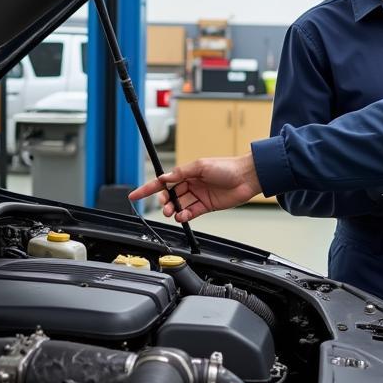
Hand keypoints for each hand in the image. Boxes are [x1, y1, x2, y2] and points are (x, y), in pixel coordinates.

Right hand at [128, 154, 260, 221]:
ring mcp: (199, 195)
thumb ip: (181, 173)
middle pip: (170, 195)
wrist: (247, 177)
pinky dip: (184, 216)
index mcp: (188, 173)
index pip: (164, 181)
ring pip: (179, 205)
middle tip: (164, 205)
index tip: (135, 195)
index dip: (148, 188)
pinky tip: (182, 216)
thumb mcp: (201, 166)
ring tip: (172, 212)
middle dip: (164, 201)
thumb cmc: (227, 166)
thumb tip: (164, 178)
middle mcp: (192, 184)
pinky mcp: (206, 206)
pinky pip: (191, 213)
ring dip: (173, 210)